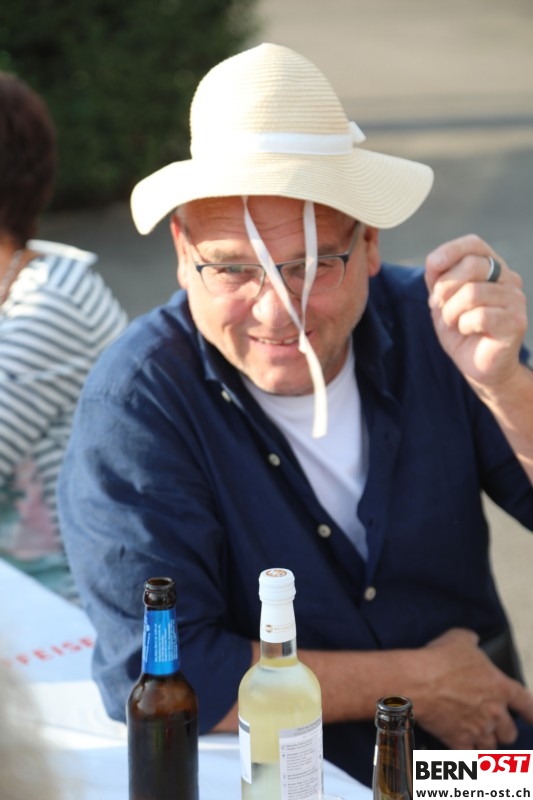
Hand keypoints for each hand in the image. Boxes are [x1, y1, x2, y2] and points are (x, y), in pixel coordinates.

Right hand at [414, 628, 532, 748]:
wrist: (417, 682)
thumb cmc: (439, 660)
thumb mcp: (459, 639)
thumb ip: (471, 642)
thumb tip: (472, 641)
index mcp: (500, 687)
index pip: (527, 704)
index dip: (532, 713)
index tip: (532, 719)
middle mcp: (494, 712)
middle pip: (510, 732)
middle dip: (503, 729)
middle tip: (492, 724)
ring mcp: (478, 730)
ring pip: (490, 746)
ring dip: (484, 741)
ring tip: (475, 735)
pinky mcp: (459, 742)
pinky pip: (469, 755)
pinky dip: (465, 751)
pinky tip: (459, 746)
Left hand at [424, 235, 526, 390]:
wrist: (478, 365)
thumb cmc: (461, 329)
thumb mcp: (442, 300)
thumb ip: (438, 278)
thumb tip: (435, 262)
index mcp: (492, 268)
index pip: (475, 244)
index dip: (451, 250)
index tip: (432, 264)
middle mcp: (508, 279)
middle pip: (472, 265)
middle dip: (445, 287)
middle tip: (440, 306)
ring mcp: (515, 300)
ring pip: (472, 292)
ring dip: (451, 311)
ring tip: (454, 322)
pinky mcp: (516, 322)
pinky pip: (480, 316)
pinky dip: (464, 325)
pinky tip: (468, 331)